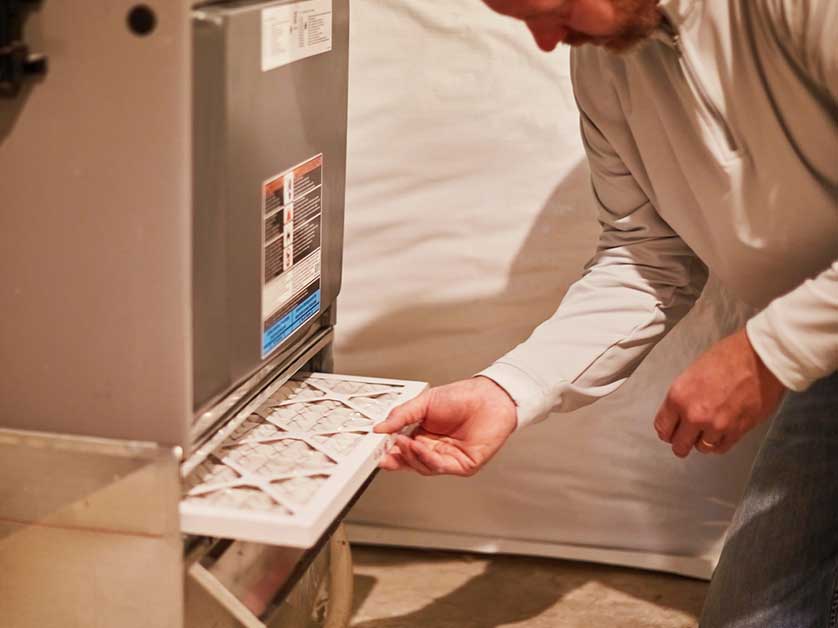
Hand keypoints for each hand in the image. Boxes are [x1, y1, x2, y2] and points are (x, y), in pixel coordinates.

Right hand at [373, 376, 517, 475]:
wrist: (489, 397)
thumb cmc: (462, 397)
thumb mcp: (424, 402)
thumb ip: (401, 415)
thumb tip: (380, 428)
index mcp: (424, 434)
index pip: (402, 449)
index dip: (389, 451)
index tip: (376, 449)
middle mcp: (435, 448)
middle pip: (410, 462)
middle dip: (396, 459)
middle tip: (384, 452)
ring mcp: (448, 458)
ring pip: (422, 466)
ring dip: (411, 456)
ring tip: (404, 443)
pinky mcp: (462, 465)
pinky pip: (440, 467)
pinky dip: (427, 458)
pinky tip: (419, 447)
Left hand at [654, 328, 785, 457]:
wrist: (760, 358)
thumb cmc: (728, 357)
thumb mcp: (692, 373)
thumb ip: (682, 397)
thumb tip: (678, 413)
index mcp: (678, 397)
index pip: (662, 427)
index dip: (666, 430)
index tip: (670, 431)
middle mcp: (695, 415)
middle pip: (679, 445)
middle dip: (680, 442)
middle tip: (685, 437)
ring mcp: (717, 426)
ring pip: (701, 448)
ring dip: (702, 441)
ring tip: (706, 431)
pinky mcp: (737, 431)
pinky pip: (721, 448)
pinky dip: (719, 443)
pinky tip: (719, 434)